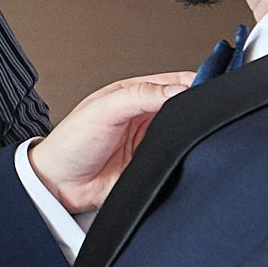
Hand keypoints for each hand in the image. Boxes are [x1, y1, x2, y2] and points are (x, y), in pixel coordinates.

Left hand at [26, 73, 191, 213]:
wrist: (57, 184)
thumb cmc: (69, 142)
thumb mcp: (103, 109)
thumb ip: (140, 95)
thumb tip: (176, 90)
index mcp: (136, 94)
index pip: (177, 82)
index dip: (196, 82)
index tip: (210, 89)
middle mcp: (147, 116)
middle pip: (188, 107)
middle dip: (199, 110)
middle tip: (204, 114)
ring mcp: (152, 142)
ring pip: (186, 135)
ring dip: (192, 136)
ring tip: (188, 136)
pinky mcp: (153, 166)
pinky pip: (179, 162)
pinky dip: (186, 160)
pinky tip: (181, 158)